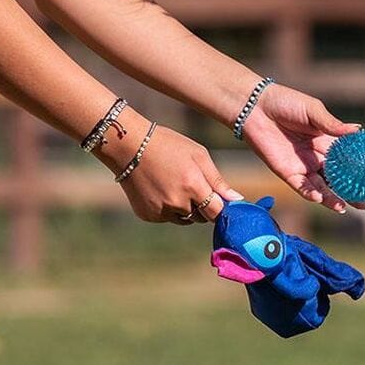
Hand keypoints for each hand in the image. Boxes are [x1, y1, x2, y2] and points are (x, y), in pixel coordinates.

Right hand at [100, 116, 241, 223]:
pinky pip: (167, 218)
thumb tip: (236, 200)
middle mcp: (177, 203)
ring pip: (184, 219)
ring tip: (173, 184)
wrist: (128, 145)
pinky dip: (167, 209)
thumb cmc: (168, 146)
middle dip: (201, 206)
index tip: (216, 199)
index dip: (218, 207)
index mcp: (193, 186)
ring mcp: (161, 211)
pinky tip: (159, 189)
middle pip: (201, 217)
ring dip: (185, 209)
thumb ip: (218, 181)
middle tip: (189, 184)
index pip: (216, 212)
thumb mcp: (198, 155)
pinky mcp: (148, 215)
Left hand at [241, 83, 363, 213]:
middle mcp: (316, 157)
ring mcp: (302, 166)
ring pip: (321, 187)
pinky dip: (311, 194)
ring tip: (344, 208)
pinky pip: (302, 187)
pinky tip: (321, 199)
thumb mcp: (313, 111)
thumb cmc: (285, 102)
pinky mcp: (287, 173)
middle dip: (350, 193)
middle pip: (337, 180)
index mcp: (326, 142)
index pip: (347, 161)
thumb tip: (358, 131)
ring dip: (332, 199)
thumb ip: (333, 125)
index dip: (360, 172)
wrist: (255, 107)